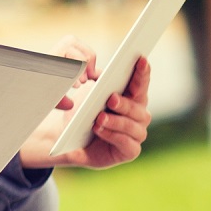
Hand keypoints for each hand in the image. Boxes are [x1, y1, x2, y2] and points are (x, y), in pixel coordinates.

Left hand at [21, 54, 150, 168]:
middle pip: (138, 108)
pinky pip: (126, 144)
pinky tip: (99, 130)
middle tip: (110, 98)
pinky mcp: (129, 151)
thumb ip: (98, 83)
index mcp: (132, 98)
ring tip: (100, 117)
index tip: (140, 58)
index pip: (141, 84)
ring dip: (116, 121)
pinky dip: (112, 136)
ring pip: (133, 126)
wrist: (68, 139)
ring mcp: (136, 134)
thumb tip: (98, 71)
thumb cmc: (81, 114)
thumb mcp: (87, 95)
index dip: (142, 72)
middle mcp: (139, 116)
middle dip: (124, 103)